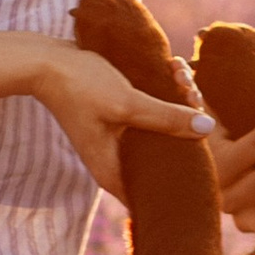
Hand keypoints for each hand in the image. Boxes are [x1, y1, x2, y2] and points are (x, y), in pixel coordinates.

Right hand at [30, 43, 216, 199]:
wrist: (46, 61)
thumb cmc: (81, 87)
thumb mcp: (128, 104)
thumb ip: (167, 118)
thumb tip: (207, 128)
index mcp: (113, 171)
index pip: (154, 194)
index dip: (183, 179)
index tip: (205, 153)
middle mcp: (117, 159)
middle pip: (167, 155)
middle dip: (187, 126)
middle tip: (192, 96)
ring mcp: (118, 137)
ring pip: (164, 126)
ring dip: (178, 99)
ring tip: (179, 74)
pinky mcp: (121, 115)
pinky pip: (154, 108)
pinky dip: (166, 89)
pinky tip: (171, 67)